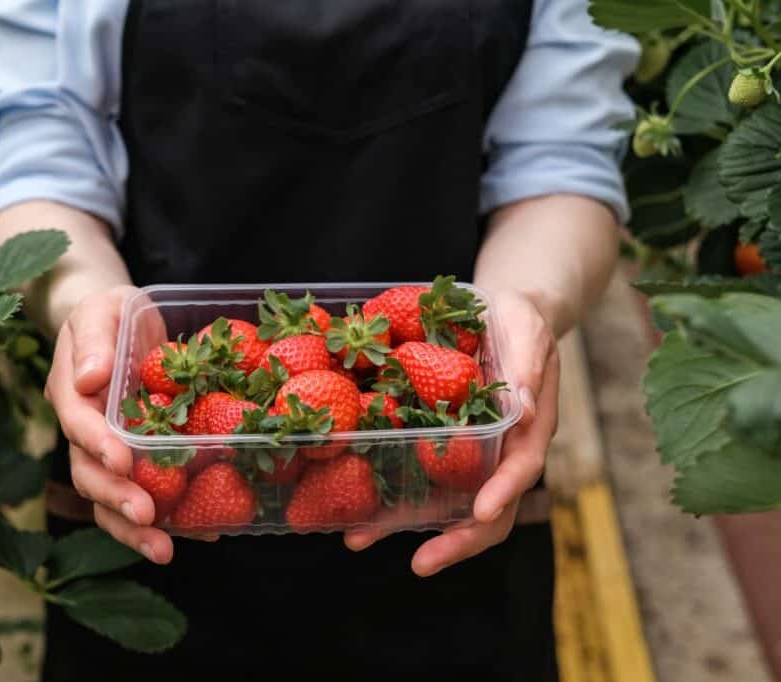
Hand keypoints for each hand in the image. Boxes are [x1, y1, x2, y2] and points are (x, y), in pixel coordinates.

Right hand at [45, 285, 176, 564]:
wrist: (119, 325)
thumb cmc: (109, 313)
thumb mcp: (101, 310)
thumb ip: (93, 341)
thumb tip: (90, 378)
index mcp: (72, 393)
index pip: (78, 424)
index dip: (98, 445)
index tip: (122, 461)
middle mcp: (86, 431)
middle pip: (91, 475)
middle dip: (117, 501)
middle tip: (148, 518)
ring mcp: (110, 451)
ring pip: (113, 498)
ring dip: (136, 528)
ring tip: (166, 551)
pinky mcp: (139, 461)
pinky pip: (152, 494)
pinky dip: (176, 515)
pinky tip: (207, 530)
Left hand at [344, 290, 559, 576]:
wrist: (502, 314)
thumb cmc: (519, 319)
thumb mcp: (527, 328)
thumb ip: (526, 365)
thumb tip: (524, 409)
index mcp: (528, 429)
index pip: (521, 471)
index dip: (501, 494)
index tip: (478, 514)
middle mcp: (500, 453)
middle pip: (485, 511)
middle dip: (454, 541)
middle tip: (420, 563)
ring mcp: (469, 455)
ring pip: (442, 503)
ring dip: (403, 525)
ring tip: (358, 539)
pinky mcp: (439, 446)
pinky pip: (415, 477)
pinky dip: (387, 493)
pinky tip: (348, 501)